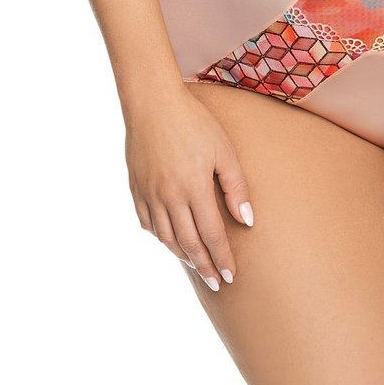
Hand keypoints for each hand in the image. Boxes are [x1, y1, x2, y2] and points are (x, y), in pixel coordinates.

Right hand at [124, 83, 253, 290]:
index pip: (212, 235)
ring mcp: (149, 193)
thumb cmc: (195, 122)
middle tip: (216, 283)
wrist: (152, 102)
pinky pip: (147, 222)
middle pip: (189, 243)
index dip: (222, 258)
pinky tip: (170, 240)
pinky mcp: (136, 187)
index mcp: (194, 189)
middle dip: (204, 266)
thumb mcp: (224, 150)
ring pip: (166, 237)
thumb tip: (247, 221)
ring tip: (197, 266)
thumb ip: (236, 187)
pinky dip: (160, 236)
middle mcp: (169, 197)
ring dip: (183, 255)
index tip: (231, 277)